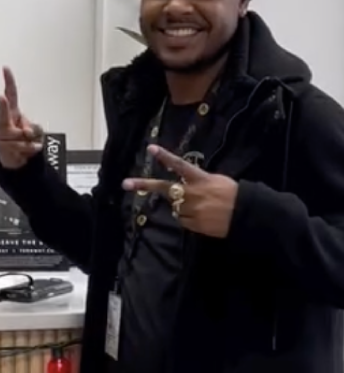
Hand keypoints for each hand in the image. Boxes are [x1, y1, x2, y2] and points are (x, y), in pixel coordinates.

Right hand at [0, 66, 43, 168]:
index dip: (8, 81)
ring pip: (19, 135)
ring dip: (28, 142)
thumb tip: (27, 132)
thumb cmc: (23, 141)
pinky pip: (20, 147)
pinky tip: (25, 152)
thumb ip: (34, 128)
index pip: (11, 94)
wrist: (14, 161)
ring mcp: (1, 135)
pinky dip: (28, 150)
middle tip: (1, 98)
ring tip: (27, 146)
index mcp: (12, 113)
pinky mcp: (1, 148)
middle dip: (3, 107)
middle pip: (3, 114)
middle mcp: (4, 122)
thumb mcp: (35, 132)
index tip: (5, 68)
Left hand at [122, 145, 238, 237]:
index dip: (165, 156)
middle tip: (125, 183)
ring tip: (201, 208)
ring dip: (182, 207)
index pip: (180, 165)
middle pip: (163, 188)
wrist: (247, 214)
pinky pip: (184, 220)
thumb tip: (182, 187)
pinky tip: (203, 217)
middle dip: (143, 185)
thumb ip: (197, 182)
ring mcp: (192, 209)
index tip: (151, 148)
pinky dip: (189, 219)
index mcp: (200, 179)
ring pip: (175, 208)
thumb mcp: (216, 181)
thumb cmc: (233, 194)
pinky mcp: (194, 223)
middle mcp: (192, 193)